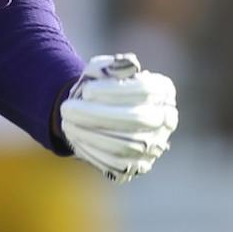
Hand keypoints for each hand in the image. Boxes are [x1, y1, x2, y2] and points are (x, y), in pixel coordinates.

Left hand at [59, 53, 178, 182]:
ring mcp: (156, 145)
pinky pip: (118, 164)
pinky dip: (94, 151)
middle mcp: (166, 119)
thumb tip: (116, 68)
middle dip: (99, 115)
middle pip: (137, 119)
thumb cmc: (102, 87)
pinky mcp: (140, 165)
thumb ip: (108, 67)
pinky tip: (75, 139)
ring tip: (66, 124)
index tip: (86, 91)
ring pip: (127, 145)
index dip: (114, 91)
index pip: (144, 90)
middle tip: (67, 109)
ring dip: (92, 135)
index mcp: (163, 91)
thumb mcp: (102, 70)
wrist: (100, 113)